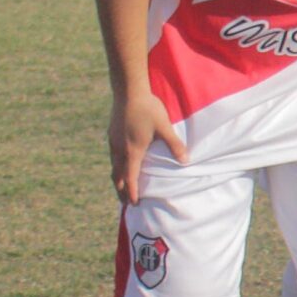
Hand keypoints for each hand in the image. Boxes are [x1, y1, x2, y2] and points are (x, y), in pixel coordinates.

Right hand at [110, 90, 187, 205]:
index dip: (131, 192)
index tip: (133, 204)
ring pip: (113, 166)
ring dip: (117, 179)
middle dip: (121, 190)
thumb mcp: (165, 127)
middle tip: (124, 203)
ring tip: (121, 187)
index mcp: (132, 151)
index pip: (130, 178)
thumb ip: (174, 145)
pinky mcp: (111, 134)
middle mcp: (119, 149)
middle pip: (117, 176)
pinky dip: (116, 166)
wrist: (128, 92)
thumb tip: (186, 161)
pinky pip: (112, 155)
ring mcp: (113, 141)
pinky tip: (120, 164)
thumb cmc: (148, 109)